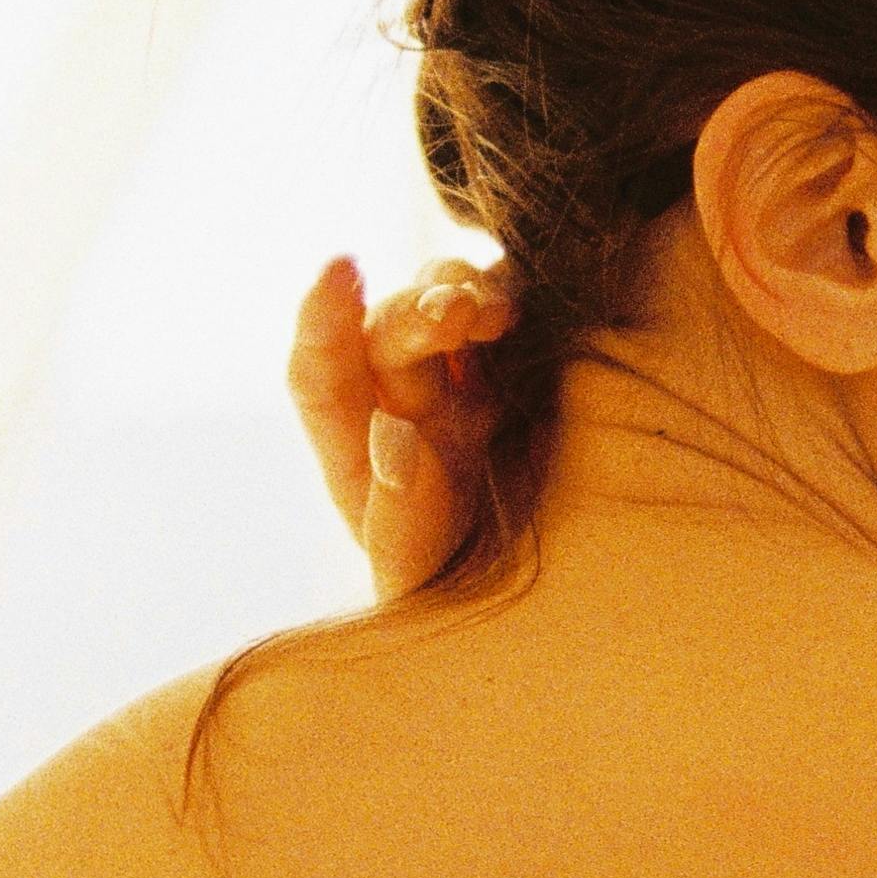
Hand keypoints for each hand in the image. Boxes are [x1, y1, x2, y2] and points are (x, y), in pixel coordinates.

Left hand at [288, 254, 518, 606]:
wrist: (556, 605)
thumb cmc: (466, 603)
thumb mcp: (423, 583)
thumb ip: (399, 521)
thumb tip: (395, 435)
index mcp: (361, 457)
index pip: (320, 378)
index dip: (321, 323)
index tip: (340, 272)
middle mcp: (405, 407)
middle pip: (386, 336)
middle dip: (411, 316)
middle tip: (454, 316)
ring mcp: (466, 385)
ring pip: (442, 302)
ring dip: (459, 292)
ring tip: (492, 313)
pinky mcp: (526, 372)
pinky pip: (505, 307)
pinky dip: (508, 292)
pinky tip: (518, 310)